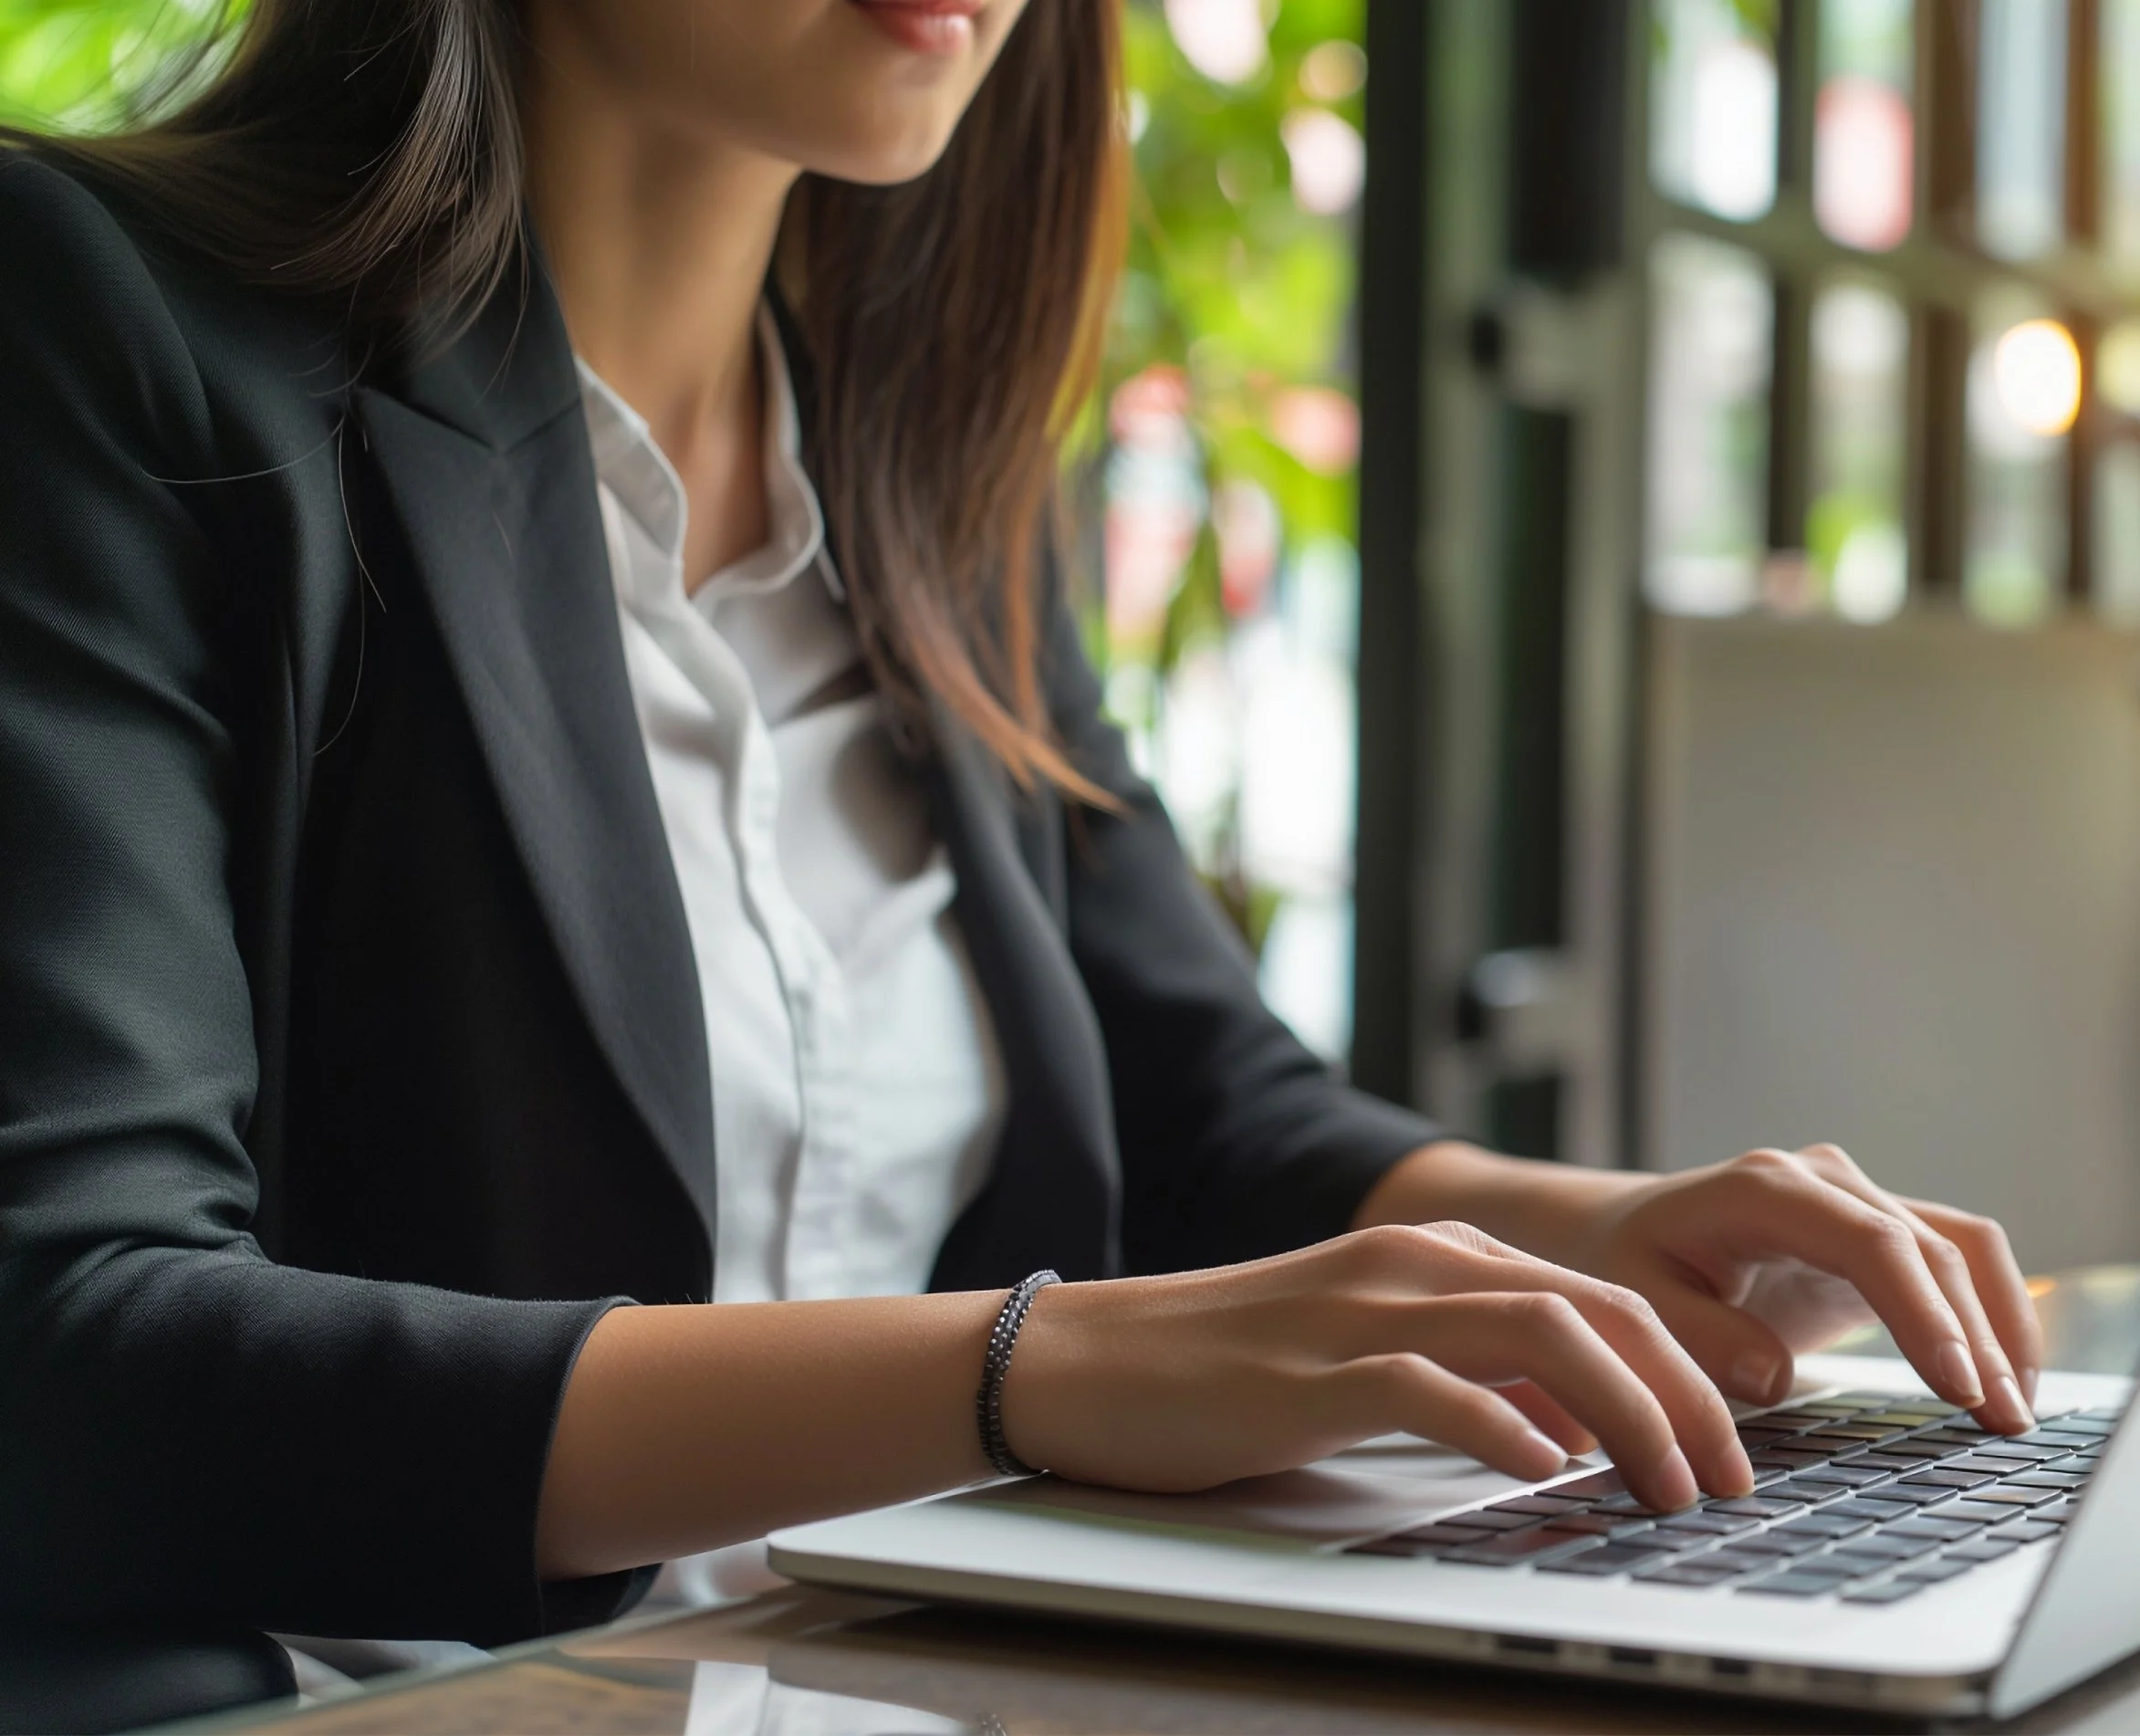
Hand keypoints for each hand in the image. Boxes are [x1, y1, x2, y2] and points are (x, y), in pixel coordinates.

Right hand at [999, 1221, 1754, 1511]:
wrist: (1090, 1360)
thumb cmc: (1231, 1369)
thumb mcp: (1374, 1357)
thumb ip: (1476, 1375)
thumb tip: (1579, 1427)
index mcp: (1435, 1255)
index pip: (1601, 1296)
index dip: (1687, 1371)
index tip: (1733, 1449)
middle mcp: (1411, 1266)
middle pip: (1594, 1309)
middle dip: (1686, 1397)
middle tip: (1732, 1483)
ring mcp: (1359, 1312)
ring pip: (1538, 1335)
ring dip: (1626, 1417)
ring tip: (1668, 1491)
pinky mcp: (1306, 1373)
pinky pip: (1427, 1387)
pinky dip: (1501, 1429)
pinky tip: (1541, 1473)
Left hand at [1558, 1145, 2040, 1430]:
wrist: (1622, 1230)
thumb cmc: (1626, 1266)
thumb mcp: (1635, 1302)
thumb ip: (1700, 1337)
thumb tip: (1775, 1374)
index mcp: (1763, 1191)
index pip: (1868, 1243)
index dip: (1921, 1312)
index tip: (1958, 1385)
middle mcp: (1821, 1180)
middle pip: (1927, 1249)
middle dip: (1975, 1338)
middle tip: (2006, 1424)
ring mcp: (1856, 1197)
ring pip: (1958, 1249)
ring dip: (1999, 1326)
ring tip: (2018, 1414)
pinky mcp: (1877, 1230)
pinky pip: (1956, 1258)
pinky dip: (1992, 1311)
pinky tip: (2009, 1378)